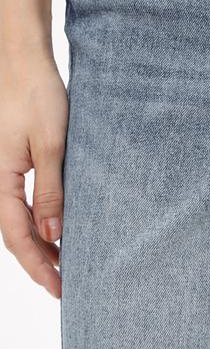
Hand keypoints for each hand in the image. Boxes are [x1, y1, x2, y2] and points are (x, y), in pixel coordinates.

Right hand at [0, 48, 67, 297]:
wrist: (22, 60)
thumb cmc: (36, 95)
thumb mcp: (50, 145)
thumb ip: (51, 191)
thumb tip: (53, 236)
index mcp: (0, 180)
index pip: (18, 237)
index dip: (38, 266)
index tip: (59, 289)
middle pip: (14, 233)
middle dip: (38, 261)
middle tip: (65, 284)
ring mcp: (3, 170)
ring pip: (17, 218)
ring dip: (39, 242)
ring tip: (64, 261)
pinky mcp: (13, 159)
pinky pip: (21, 199)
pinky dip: (38, 219)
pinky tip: (56, 224)